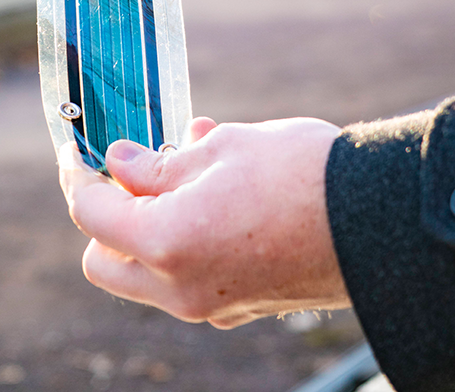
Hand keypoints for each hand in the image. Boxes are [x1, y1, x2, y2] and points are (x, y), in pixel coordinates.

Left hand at [59, 116, 350, 327]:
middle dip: (107, 215)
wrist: (376, 221)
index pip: (90, 214)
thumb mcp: (220, 149)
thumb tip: (119, 164)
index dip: (79, 175)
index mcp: (165, 243)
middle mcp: (179, 288)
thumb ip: (157, 165)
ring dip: (150, 221)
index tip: (78, 151)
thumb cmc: (298, 174)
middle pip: (105, 260)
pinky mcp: (237, 306)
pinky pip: (186, 277)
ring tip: (189, 159)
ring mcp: (209, 305)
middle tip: (132, 167)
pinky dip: (184, 237)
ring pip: (144, 273)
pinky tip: (216, 189)